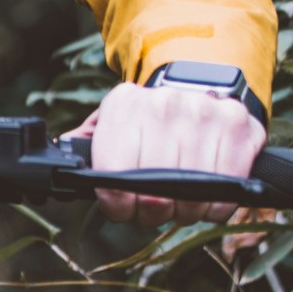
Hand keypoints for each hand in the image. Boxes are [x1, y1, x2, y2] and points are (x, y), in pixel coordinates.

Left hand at [66, 79, 268, 224]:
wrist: (201, 80)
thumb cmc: (149, 116)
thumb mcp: (112, 120)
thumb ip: (83, 144)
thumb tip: (52, 164)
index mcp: (125, 105)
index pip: (114, 177)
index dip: (116, 204)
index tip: (121, 206)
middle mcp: (165, 105)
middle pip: (154, 193)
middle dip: (151, 211)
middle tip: (153, 206)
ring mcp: (206, 115)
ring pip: (191, 198)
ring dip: (184, 211)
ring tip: (180, 199)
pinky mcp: (241, 128)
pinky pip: (226, 194)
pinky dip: (215, 208)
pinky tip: (207, 196)